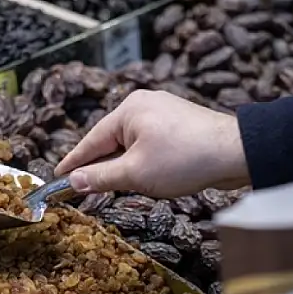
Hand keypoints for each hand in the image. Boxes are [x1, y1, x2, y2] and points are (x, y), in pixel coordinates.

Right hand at [54, 90, 249, 197]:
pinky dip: (144, 161)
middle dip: (101, 166)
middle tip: (84, 189)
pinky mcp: (181, 124)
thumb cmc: (184, 159)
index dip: (73, 162)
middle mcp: (144, 104)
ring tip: (117, 187)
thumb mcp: (135, 174)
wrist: (235, 152)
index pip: (91, 141)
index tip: (57, 177)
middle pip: (111, 141)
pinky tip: (147, 177)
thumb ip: (101, 178)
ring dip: (125, 166)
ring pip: (132, 144)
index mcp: (128, 110)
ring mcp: (164, 112)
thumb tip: (74, 181)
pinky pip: (151, 144)